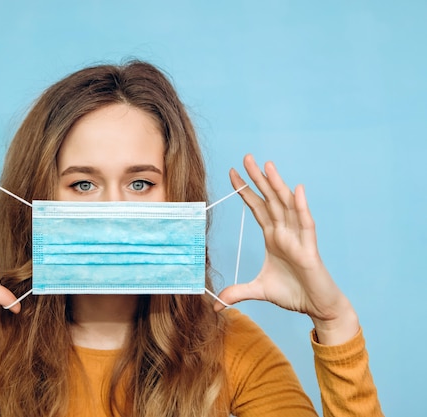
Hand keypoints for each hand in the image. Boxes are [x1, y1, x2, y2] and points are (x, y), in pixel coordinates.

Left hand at [214, 154, 358, 344]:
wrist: (317, 307)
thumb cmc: (293, 294)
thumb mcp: (259, 291)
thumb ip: (237, 292)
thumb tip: (215, 303)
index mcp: (273, 237)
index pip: (257, 208)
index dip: (245, 191)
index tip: (232, 173)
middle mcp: (285, 232)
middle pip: (269, 200)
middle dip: (258, 179)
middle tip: (246, 157)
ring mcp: (298, 238)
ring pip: (287, 206)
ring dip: (278, 186)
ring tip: (268, 165)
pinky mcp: (310, 249)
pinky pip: (306, 225)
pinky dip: (302, 207)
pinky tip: (297, 190)